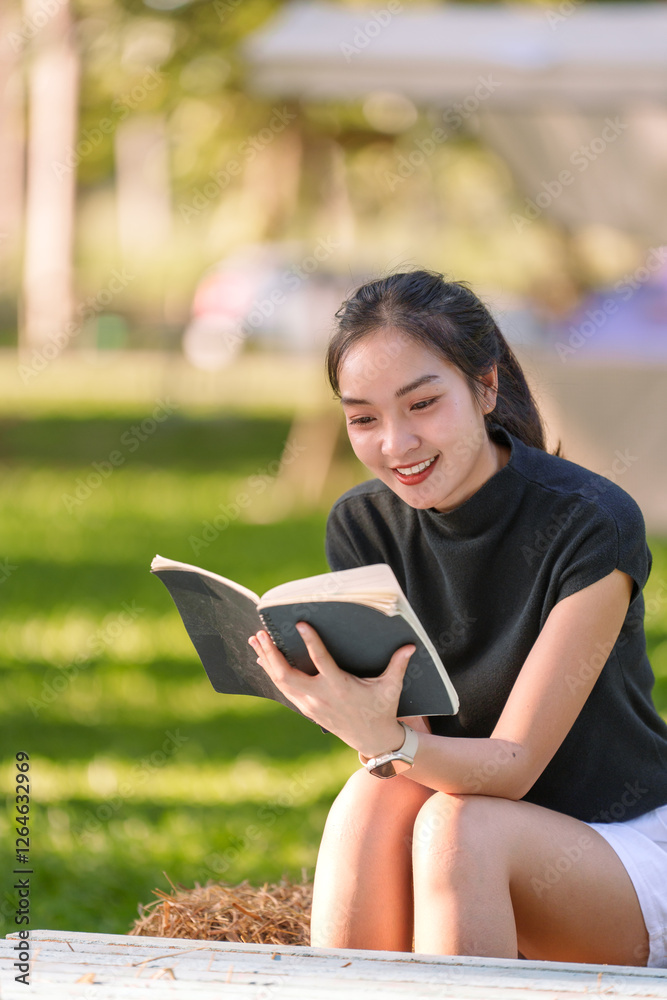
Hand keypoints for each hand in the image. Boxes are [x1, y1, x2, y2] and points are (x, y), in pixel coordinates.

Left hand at [248, 622, 414, 757]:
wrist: (372, 741)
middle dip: (271, 654)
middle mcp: (320, 696)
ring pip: (281, 682)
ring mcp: (310, 704)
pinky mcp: (307, 708)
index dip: (310, 641)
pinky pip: (284, 689)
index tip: (299, 624)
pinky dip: (272, 674)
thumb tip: (411, 645)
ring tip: (255, 641)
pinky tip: (263, 660)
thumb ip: (398, 665)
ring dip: (266, 661)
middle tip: (261, 634)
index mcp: (340, 686)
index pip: (321, 661)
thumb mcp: (391, 688)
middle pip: (287, 675)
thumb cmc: (382, 710)